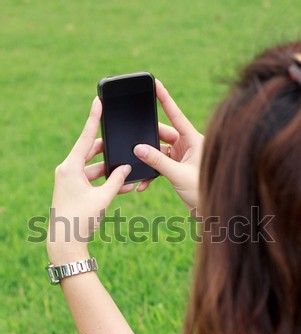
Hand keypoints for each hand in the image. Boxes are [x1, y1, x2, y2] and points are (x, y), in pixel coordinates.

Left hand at [47, 97, 133, 264]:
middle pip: (92, 152)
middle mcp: (68, 170)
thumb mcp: (103, 197)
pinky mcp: (74, 190)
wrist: (66, 242)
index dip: (94, 119)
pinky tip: (123, 185)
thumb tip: (126, 167)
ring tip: (129, 172)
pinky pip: (93, 180)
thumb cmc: (81, 218)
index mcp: (70, 167)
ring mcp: (70, 180)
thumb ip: (117, 180)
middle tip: (123, 142)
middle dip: (109, 150)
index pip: (86, 137)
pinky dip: (105, 181)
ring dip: (111, 171)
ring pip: (94, 168)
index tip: (98, 101)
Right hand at [134, 80, 203, 210]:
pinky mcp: (177, 167)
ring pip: (159, 150)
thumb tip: (138, 148)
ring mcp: (182, 156)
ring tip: (138, 168)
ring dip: (148, 160)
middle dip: (147, 141)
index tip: (156, 83)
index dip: (165, 99)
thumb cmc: (202, 190)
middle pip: (162, 134)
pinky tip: (143, 183)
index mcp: (193, 139)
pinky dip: (152, 172)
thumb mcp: (177, 174)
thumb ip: (157, 161)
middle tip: (134, 144)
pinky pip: (160, 164)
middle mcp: (188, 145)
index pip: (176, 115)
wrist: (209, 210)